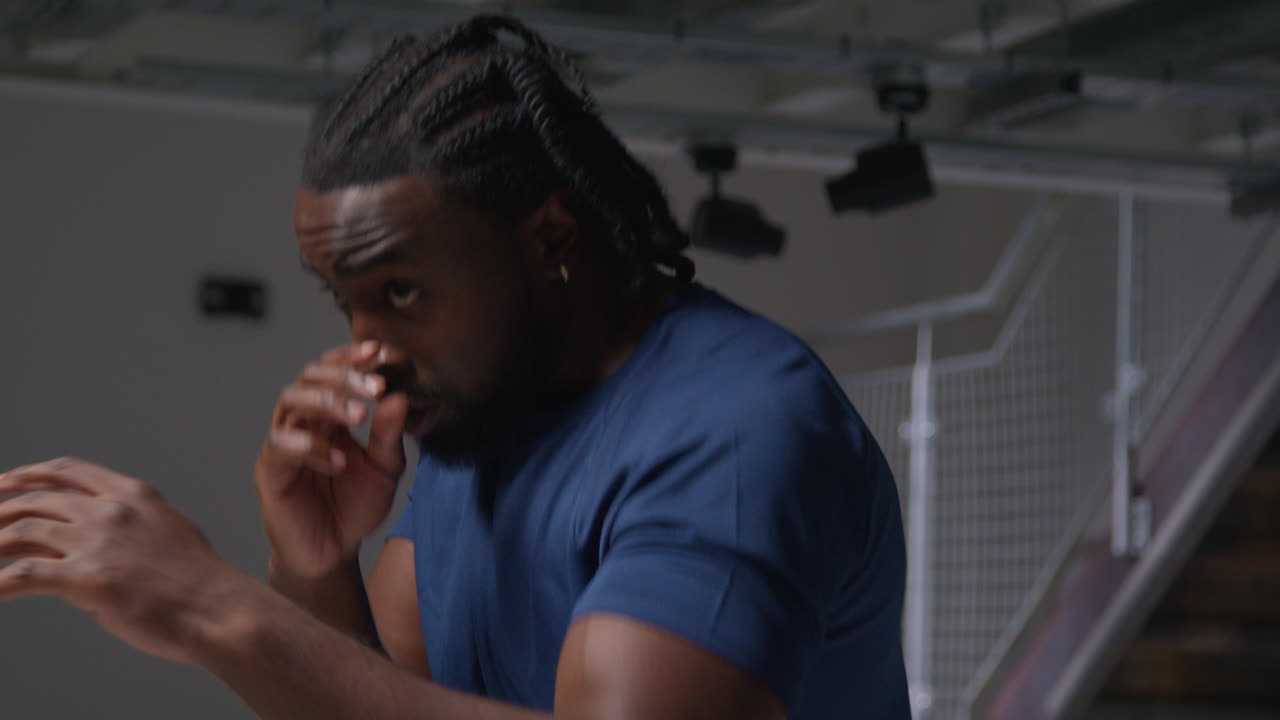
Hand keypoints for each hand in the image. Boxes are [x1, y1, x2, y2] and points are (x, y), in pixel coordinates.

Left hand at [0, 458, 247, 664]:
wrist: (220, 609)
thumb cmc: (200, 582)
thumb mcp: (168, 533)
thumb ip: (131, 528)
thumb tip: (98, 545)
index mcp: (133, 494)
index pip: (68, 472)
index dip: (29, 474)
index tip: (6, 482)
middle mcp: (112, 510)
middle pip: (37, 498)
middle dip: (0, 508)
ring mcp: (99, 542)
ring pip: (22, 530)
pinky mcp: (88, 578)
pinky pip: (24, 574)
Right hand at [255, 341, 409, 581]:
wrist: (333, 553)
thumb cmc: (355, 506)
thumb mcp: (385, 468)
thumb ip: (390, 435)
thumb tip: (398, 397)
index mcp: (329, 413)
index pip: (333, 371)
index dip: (352, 357)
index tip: (380, 351)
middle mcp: (302, 421)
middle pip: (309, 377)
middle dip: (342, 376)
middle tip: (374, 386)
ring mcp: (283, 444)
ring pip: (291, 403)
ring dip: (326, 403)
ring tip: (358, 416)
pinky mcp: (270, 471)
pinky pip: (282, 447)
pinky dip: (312, 447)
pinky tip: (339, 459)